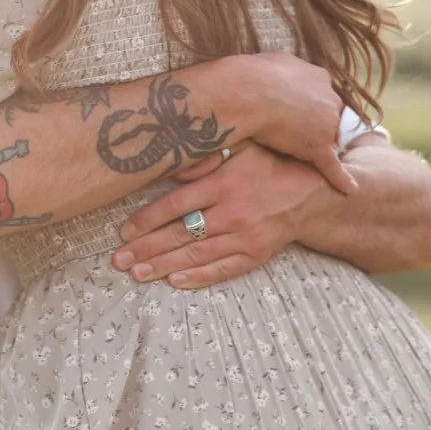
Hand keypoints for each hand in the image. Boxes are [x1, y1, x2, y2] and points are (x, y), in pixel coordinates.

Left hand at [109, 142, 327, 287]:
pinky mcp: (256, 255)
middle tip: (117, 260)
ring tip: (136, 273)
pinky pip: (223, 270)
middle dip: (145, 249)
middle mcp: (232, 213)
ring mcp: (245, 237)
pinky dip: (198, 277)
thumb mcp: (240, 148)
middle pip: (180, 234)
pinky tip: (174, 281)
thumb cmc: (269, 164)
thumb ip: (205, 156)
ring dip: (163, 266)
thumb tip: (170, 167)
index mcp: (224, 184)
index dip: (146, 220)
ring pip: (197, 255)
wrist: (313, 193)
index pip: (176, 205)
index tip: (123, 231)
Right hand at [206, 52, 355, 193]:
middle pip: (330, 118)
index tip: (299, 114)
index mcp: (318, 77)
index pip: (322, 96)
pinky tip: (349, 188)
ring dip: (319, 147)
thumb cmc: (250, 76)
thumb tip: (279, 70)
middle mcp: (329, 98)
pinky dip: (341, 178)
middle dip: (318, 127)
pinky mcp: (319, 147)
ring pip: (329, 140)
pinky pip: (333, 166)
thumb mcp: (273, 62)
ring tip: (302, 157)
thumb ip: (285, 70)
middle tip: (298, 134)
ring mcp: (326, 124)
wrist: (246, 93)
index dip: (310, 108)